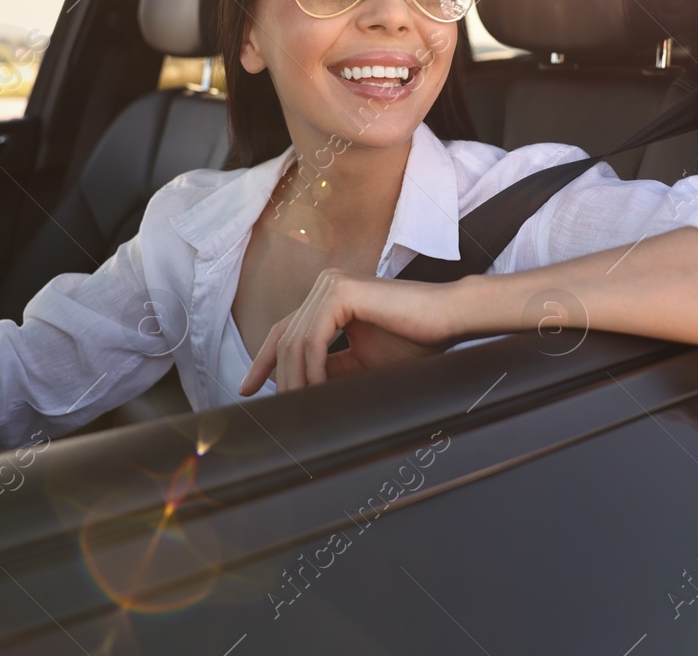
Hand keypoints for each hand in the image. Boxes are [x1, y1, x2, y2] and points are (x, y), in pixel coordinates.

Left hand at [238, 268, 460, 394]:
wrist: (449, 322)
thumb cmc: (415, 342)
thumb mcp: (360, 363)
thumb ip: (329, 371)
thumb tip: (297, 395)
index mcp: (329, 298)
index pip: (285, 330)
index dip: (264, 362)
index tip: (248, 390)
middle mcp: (326, 285)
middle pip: (284, 337)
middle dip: (278, 377)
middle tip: (281, 411)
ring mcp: (331, 284)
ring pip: (295, 340)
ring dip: (296, 379)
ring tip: (302, 407)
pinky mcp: (341, 291)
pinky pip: (313, 338)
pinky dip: (312, 368)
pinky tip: (318, 389)